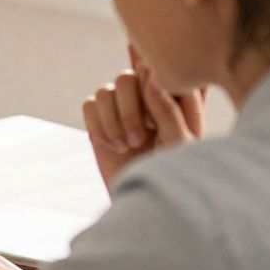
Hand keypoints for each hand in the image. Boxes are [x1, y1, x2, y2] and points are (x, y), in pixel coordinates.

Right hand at [83, 45, 203, 190]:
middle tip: (138, 139)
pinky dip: (98, 126)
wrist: (144, 200)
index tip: (154, 107)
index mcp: (175, 97)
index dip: (152, 78)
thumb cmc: (173, 172)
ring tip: (126, 146)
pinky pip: (89, 105)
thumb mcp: (180, 143)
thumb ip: (169, 108)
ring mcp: (121, 107)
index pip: (159, 68)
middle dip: (129, 110)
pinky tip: (111, 145)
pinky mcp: (100, 120)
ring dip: (113, 121)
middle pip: (126, 77)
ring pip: (105, 91)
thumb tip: (149, 77)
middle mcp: (147, 96)